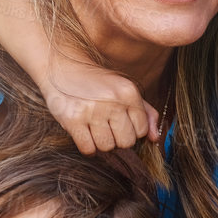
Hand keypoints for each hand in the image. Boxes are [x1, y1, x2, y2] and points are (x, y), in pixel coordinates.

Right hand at [42, 57, 159, 153]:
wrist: (62, 68)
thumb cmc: (97, 83)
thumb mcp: (124, 90)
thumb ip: (145, 112)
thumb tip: (155, 138)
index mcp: (128, 92)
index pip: (140, 131)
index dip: (130, 130)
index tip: (118, 122)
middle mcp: (113, 101)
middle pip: (125, 142)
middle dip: (116, 139)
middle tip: (105, 126)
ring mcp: (92, 111)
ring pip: (107, 147)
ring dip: (100, 143)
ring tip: (93, 128)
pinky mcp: (73, 120)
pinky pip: (88, 149)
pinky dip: (87, 146)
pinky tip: (83, 133)